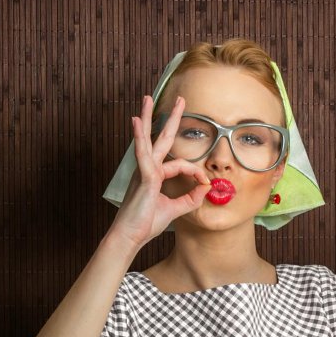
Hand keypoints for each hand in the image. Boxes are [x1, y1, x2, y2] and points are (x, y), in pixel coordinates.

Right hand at [109, 95, 210, 246]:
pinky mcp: (143, 177)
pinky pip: (144, 154)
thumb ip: (190, 199)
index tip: (205, 183)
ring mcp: (143, 171)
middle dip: (170, 118)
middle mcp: (147, 169)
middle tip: (179, 100)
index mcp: (154, 175)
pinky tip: (135, 122)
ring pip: (146, 139)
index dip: (196, 172)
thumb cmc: (146, 224)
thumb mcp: (175, 209)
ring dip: (147, 118)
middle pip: (160, 138)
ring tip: (147, 99)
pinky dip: (139, 137)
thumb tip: (206, 187)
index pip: (180, 165)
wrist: (130, 237)